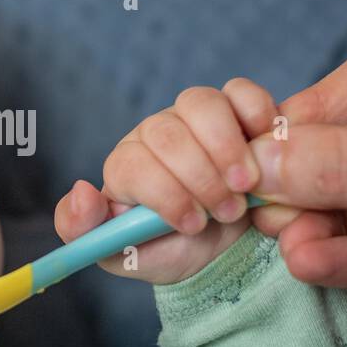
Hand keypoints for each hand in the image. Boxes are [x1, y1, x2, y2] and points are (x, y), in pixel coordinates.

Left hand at [55, 80, 279, 284]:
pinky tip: (264, 142)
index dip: (164, 193)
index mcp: (125, 165)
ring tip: (245, 187)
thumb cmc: (166, 251)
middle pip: (166, 133)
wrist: (219, 251)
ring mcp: (193, 116)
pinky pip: (241, 92)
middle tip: (227, 213)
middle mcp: (155, 133)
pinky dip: (254, 112)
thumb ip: (83, 230)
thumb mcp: (121, 254)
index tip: (192, 224)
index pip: (132, 163)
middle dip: (200, 177)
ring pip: (201, 105)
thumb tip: (81, 192)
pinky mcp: (235, 109)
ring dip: (227, 149)